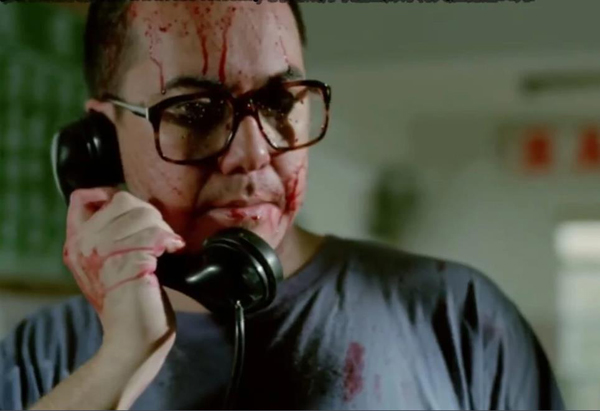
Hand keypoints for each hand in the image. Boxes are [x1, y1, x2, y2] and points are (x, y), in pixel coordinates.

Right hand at [63, 188, 184, 360]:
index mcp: (76, 243)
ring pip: (141, 214)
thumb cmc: (128, 301)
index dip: (110, 195)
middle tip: (159, 236)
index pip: (82, 197)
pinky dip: (169, 239)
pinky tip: (173, 250)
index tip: (132, 212)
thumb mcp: (108, 263)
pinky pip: (153, 235)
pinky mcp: (126, 264)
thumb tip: (128, 203)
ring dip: (162, 227)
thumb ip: (110, 235)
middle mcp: (84, 246)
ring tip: (166, 245)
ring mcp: (103, 254)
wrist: (132, 339)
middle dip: (149, 213)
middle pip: (122, 200)